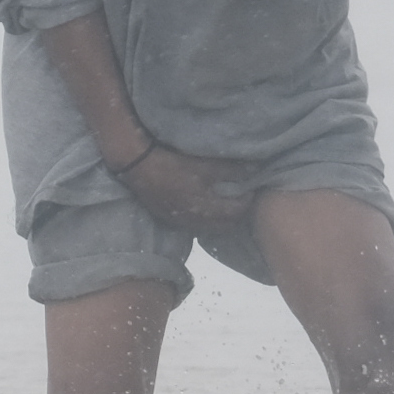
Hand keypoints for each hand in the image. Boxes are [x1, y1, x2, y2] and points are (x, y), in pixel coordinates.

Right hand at [118, 140, 253, 237]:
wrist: (139, 168)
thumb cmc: (174, 165)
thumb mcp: (204, 165)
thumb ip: (231, 170)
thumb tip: (254, 170)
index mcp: (208, 209)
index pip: (239, 212)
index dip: (248, 200)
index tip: (250, 188)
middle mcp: (198, 222)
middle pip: (227, 225)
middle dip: (237, 212)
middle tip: (240, 196)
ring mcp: (183, 223)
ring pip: (212, 228)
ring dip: (222, 218)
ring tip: (224, 201)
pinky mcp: (172, 221)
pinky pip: (196, 226)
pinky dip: (206, 219)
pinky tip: (204, 206)